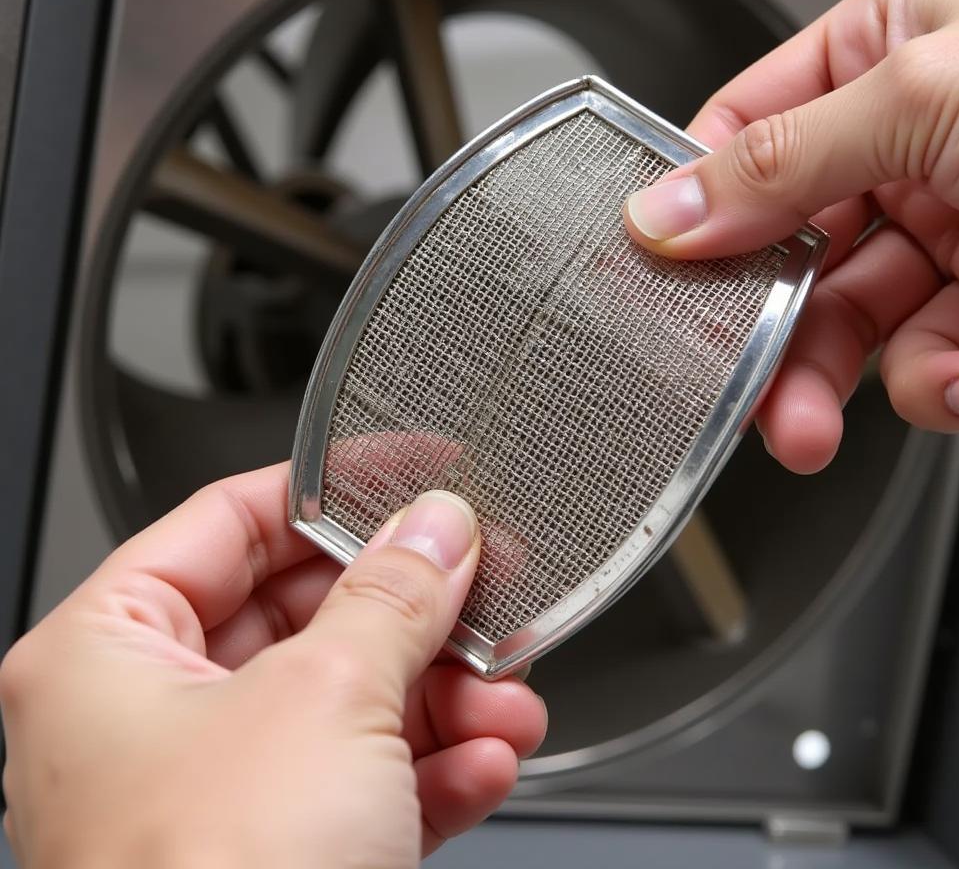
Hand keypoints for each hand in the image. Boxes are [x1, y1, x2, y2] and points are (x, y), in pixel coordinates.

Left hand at [0, 464, 545, 867]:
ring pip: (344, 705)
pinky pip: (361, 787)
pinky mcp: (274, 862)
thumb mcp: (326, 698)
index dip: (329, 490)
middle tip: (479, 585)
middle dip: (408, 612)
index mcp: (108, 656)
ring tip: (506, 690)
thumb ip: (392, 596)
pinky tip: (487, 759)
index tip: (406, 473)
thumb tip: (435, 529)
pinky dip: (429, 770)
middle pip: (302, 616)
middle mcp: (149, 722)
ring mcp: (212, 798)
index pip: (229, 521)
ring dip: (439, 696)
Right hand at [624, 0, 958, 471]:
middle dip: (764, 329)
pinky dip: (942, 385)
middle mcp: (908, 139)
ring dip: (830, 383)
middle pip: (790, 247)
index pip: (745, 133)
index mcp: (882, 52)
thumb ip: (780, 163)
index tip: (658, 268)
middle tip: (734, 388)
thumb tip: (667, 211)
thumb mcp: (924, 98)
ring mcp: (953, 224)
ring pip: (851, 320)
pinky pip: (934, 357)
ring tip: (809, 428)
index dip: (698, 206)